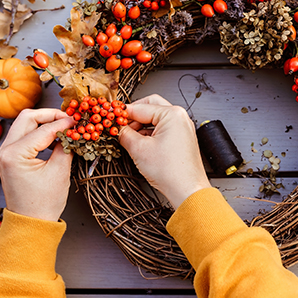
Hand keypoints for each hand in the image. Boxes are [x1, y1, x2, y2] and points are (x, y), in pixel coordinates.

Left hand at [0, 109, 75, 221]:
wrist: (31, 222)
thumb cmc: (44, 203)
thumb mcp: (60, 171)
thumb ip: (66, 146)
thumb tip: (72, 130)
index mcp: (15, 154)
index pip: (43, 129)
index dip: (63, 123)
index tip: (78, 121)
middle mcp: (5, 150)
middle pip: (28, 117)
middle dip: (50, 115)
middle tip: (69, 118)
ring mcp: (5, 152)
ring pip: (24, 123)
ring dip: (44, 122)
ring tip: (63, 126)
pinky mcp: (10, 156)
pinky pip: (24, 134)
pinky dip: (39, 131)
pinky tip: (54, 136)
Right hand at [119, 94, 211, 208]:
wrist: (187, 190)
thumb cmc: (171, 172)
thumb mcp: (139, 149)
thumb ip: (124, 134)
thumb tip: (117, 128)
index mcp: (172, 114)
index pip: (141, 107)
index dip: (123, 114)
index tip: (111, 117)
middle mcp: (180, 117)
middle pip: (150, 106)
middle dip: (133, 116)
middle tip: (120, 125)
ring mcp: (182, 128)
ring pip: (156, 118)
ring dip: (141, 125)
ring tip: (128, 137)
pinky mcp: (181, 138)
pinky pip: (162, 128)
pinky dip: (150, 133)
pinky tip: (140, 143)